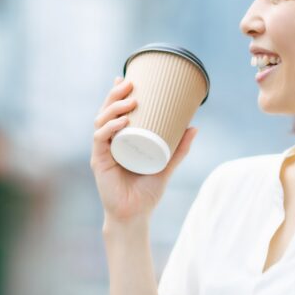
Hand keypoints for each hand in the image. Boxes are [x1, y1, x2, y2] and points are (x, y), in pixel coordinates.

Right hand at [91, 77, 197, 222]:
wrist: (135, 216)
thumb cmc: (146, 193)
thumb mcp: (166, 165)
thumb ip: (179, 149)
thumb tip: (195, 126)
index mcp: (120, 140)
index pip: (114, 112)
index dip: (116, 94)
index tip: (126, 78)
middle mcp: (108, 143)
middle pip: (105, 112)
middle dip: (115, 95)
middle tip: (130, 84)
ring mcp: (102, 151)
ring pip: (101, 122)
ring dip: (113, 108)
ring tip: (130, 101)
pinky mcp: (99, 162)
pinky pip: (100, 140)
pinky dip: (109, 129)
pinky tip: (121, 122)